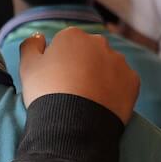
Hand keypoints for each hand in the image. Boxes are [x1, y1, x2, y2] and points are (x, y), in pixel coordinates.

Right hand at [18, 27, 139, 124]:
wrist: (74, 125)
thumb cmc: (47, 93)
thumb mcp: (27, 68)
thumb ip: (30, 45)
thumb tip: (39, 36)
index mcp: (72, 36)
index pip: (65, 44)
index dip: (59, 62)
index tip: (55, 80)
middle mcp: (99, 42)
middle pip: (89, 52)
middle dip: (83, 65)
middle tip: (72, 90)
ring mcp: (119, 61)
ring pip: (108, 66)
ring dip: (100, 77)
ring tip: (88, 100)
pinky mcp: (133, 80)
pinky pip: (123, 83)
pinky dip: (115, 91)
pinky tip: (103, 104)